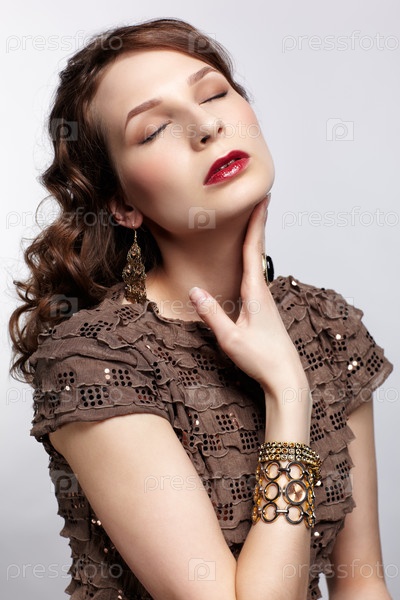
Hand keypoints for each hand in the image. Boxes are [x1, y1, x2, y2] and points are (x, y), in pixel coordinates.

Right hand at [189, 196, 308, 400]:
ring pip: (259, 263)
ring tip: (252, 222)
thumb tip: (194, 291)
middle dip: (258, 224)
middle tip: (261, 200)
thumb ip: (212, 315)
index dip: (256, 224)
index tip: (263, 199)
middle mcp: (263, 292)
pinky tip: (248, 263)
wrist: (285, 377)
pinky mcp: (265, 309)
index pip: (254, 250)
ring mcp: (266, 300)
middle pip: (259, 250)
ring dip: (256, 240)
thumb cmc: (260, 358)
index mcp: (256, 293)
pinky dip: (254, 259)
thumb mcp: (231, 338)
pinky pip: (257, 276)